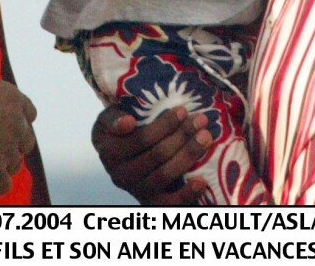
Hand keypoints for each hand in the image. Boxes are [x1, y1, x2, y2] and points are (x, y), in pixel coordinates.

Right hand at [91, 105, 211, 204]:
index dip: (164, 125)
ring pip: (164, 176)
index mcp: (109, 152)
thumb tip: (128, 122)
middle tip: (201, 121)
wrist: (118, 154)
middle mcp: (120, 175)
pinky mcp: (150, 202)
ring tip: (205, 138)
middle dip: (182, 136)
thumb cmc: (119, 130)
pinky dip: (186, 194)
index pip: (142, 139)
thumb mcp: (109, 119)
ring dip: (188, 156)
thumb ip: (114, 118)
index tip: (182, 110)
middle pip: (157, 156)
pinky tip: (202, 181)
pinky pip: (169, 203)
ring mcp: (136, 190)